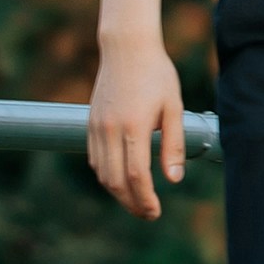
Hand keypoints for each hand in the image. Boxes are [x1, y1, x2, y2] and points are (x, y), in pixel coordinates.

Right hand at [87, 38, 189, 219]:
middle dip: (132, 203)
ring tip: (138, 201)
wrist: (126, 49)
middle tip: (149, 214)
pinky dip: (107, 176)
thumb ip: (173, 145)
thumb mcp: (174, 107)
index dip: (145, 199)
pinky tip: (123, 181)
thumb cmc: (157, 75)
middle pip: (115, 181)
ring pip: (102, 174)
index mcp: (133, 126)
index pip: (135, 175)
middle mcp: (109, 130)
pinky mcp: (90, 124)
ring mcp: (96, 128)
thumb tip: (173, 180)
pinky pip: (95, 160)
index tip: (156, 211)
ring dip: (118, 193)